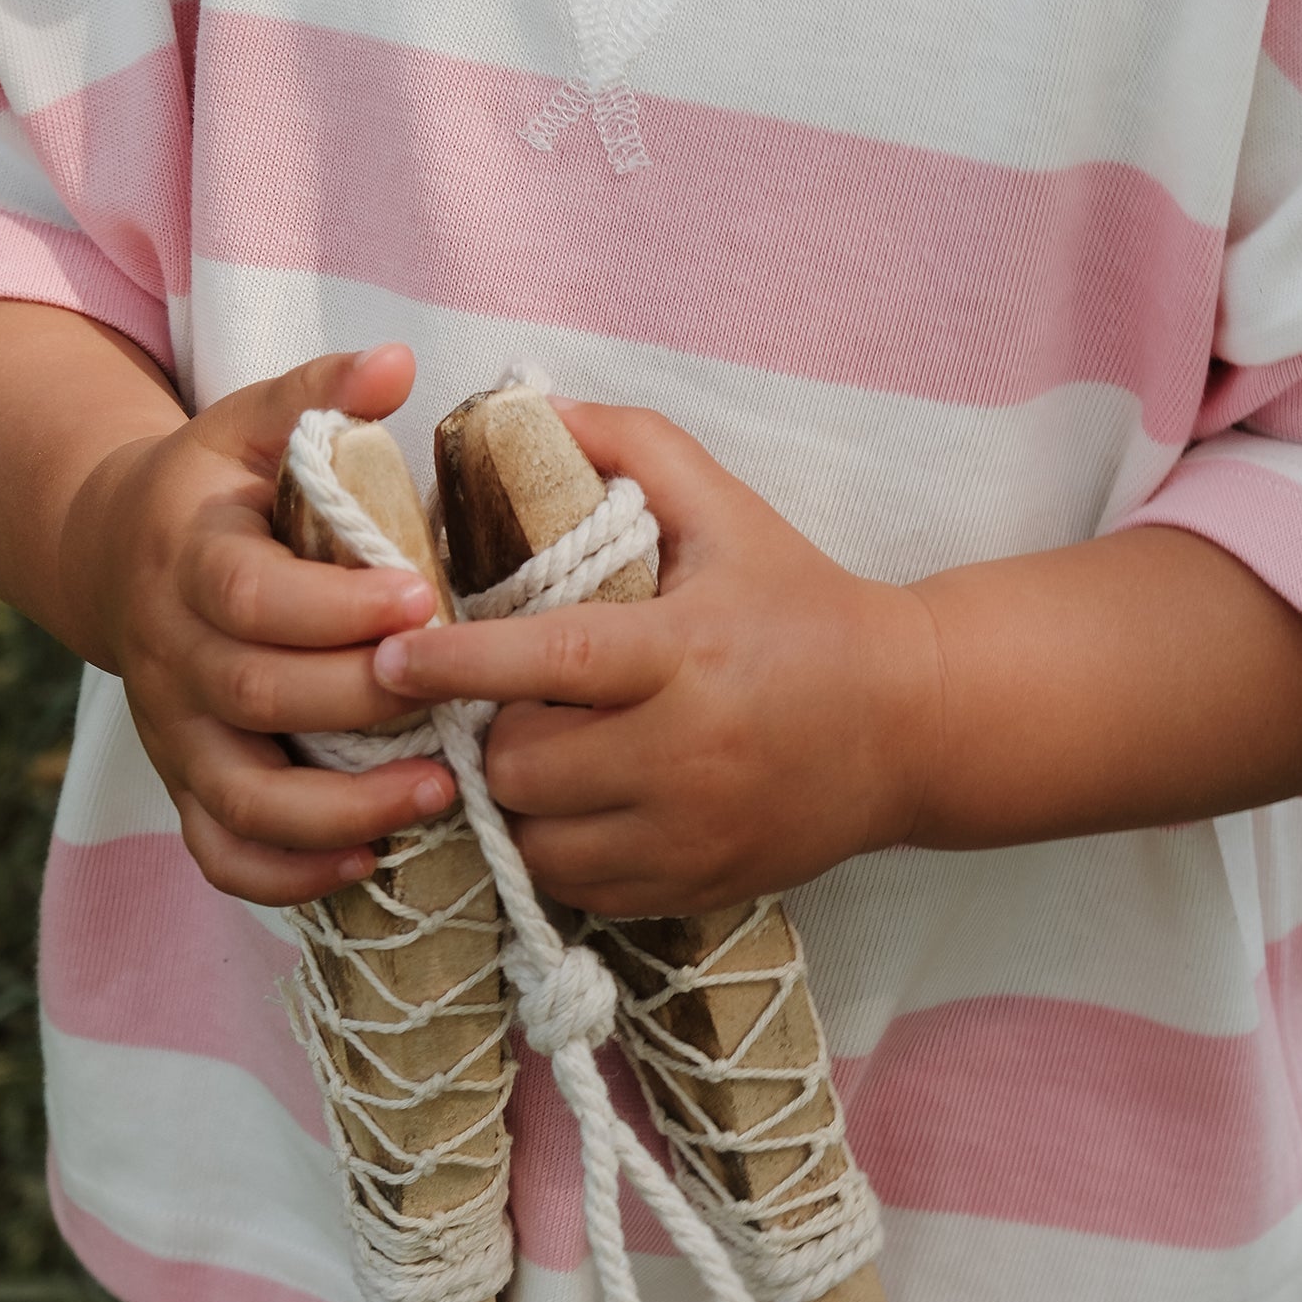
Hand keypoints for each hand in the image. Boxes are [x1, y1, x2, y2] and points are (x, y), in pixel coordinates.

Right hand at [59, 343, 458, 903]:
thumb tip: (397, 360)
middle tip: (456, 701)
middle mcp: (173, 654)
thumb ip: (320, 392)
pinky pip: (223, 853)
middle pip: (255, 694)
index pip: (252, 595)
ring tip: (438, 796)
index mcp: (191, 560)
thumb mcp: (253, 424)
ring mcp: (177, 731)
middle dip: (359, 704)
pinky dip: (287, 875)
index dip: (334, 607)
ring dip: (338, 809)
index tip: (422, 597)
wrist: (118, 554)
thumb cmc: (220, 488)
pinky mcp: (187, 784)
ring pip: (240, 795)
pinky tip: (372, 862)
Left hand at [370, 404, 943, 916]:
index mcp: (685, 653)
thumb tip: (523, 411)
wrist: (910, 723)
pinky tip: (582, 806)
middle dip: (492, 735)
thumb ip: (630, 446)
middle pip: (521, 766)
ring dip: (518, 802)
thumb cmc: (801, 607)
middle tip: (504, 705)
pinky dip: (560, 851)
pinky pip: (578, 889)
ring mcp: (689, 833)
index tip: (391, 656)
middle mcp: (686, 753)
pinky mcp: (693, 888)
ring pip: (536, 842)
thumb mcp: (727, 510)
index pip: (551, 662)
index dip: (458, 663)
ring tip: (540, 755)